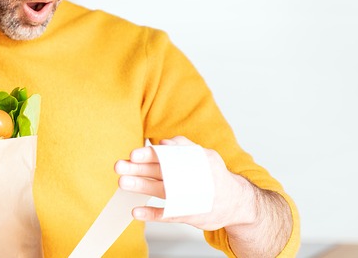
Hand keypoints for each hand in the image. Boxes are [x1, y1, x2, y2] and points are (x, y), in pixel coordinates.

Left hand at [113, 136, 256, 230]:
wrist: (238, 203)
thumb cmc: (215, 176)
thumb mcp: (206, 156)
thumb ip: (184, 147)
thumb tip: (163, 142)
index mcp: (194, 161)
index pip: (169, 156)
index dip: (150, 155)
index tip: (133, 155)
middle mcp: (191, 179)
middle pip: (160, 172)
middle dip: (138, 169)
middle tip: (119, 167)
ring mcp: (190, 198)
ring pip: (161, 190)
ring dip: (141, 186)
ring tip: (122, 183)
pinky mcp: (189, 215)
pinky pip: (167, 214)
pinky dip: (152, 214)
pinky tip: (136, 212)